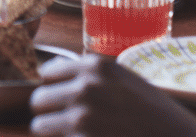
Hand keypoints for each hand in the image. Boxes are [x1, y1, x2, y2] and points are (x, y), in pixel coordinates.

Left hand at [31, 55, 195, 136]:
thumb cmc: (157, 114)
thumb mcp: (125, 80)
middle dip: (50, 112)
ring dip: (54, 132)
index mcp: (96, 66)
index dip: (55, 88)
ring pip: (39, 125)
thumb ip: (91, 76)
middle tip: (68, 121)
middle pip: (38, 99)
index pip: (47, 73)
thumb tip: (53, 74)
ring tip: (75, 135)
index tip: (63, 98)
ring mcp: (83, 117)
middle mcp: (85, 87)